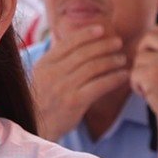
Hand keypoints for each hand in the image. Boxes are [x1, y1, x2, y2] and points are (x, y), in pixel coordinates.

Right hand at [30, 20, 127, 141]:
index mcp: (45, 64)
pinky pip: (99, 85)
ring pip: (93, 67)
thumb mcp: (41, 77)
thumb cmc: (41, 102)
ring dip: (111, 61)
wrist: (34, 128)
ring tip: (122, 59)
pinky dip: (114, 78)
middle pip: (84, 53)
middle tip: (118, 42)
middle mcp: (53, 73)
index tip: (101, 29)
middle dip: (103, 45)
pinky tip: (123, 76)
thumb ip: (57, 61)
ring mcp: (64, 87)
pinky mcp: (75, 102)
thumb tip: (77, 44)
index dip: (86, 34)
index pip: (68, 43)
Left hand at [132, 19, 157, 130]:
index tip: (156, 47)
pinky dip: (136, 85)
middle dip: (144, 52)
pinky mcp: (152, 74)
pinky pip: (133, 72)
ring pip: (140, 56)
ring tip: (153, 87)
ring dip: (141, 72)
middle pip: (150, 36)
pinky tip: (148, 95)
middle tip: (149, 69)